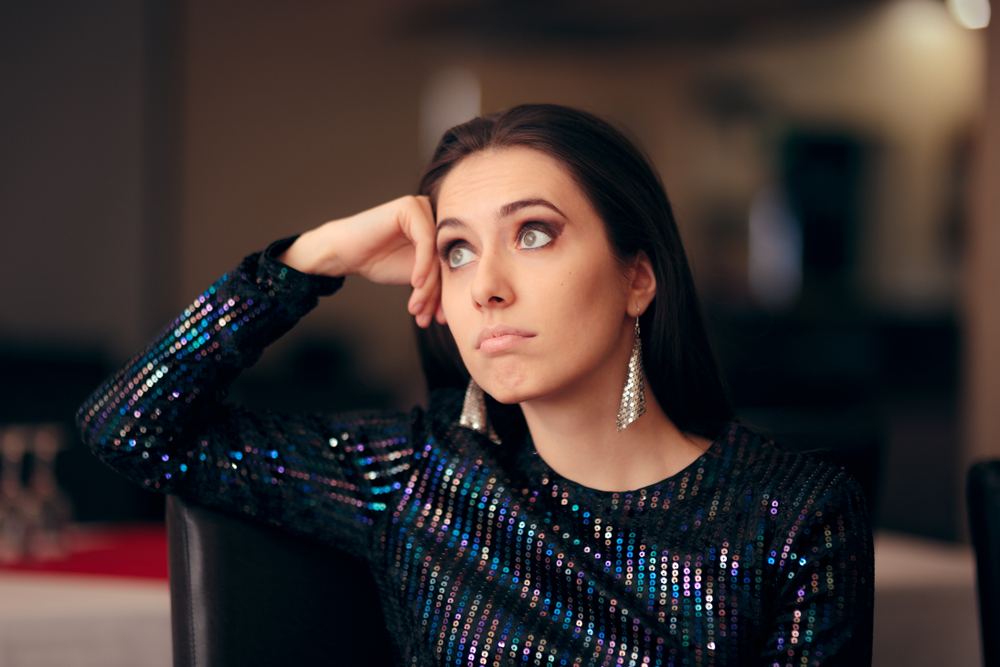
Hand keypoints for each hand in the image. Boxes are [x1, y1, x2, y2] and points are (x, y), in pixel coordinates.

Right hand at [278, 196, 444, 327]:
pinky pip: (425, 243)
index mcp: (438, 230)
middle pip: (444, 262)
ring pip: (436, 256)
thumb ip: (437, 281)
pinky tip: (414, 285)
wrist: (344, 252)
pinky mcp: (410, 207)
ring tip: (416, 309)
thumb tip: (461, 303)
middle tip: (425, 318)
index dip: (443, 296)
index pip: (448, 267)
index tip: (439, 319)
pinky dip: (422, 267)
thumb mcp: (415, 276)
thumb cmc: (377, 260)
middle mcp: (433, 216)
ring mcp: (423, 208)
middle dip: (435, 295)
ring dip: (427, 287)